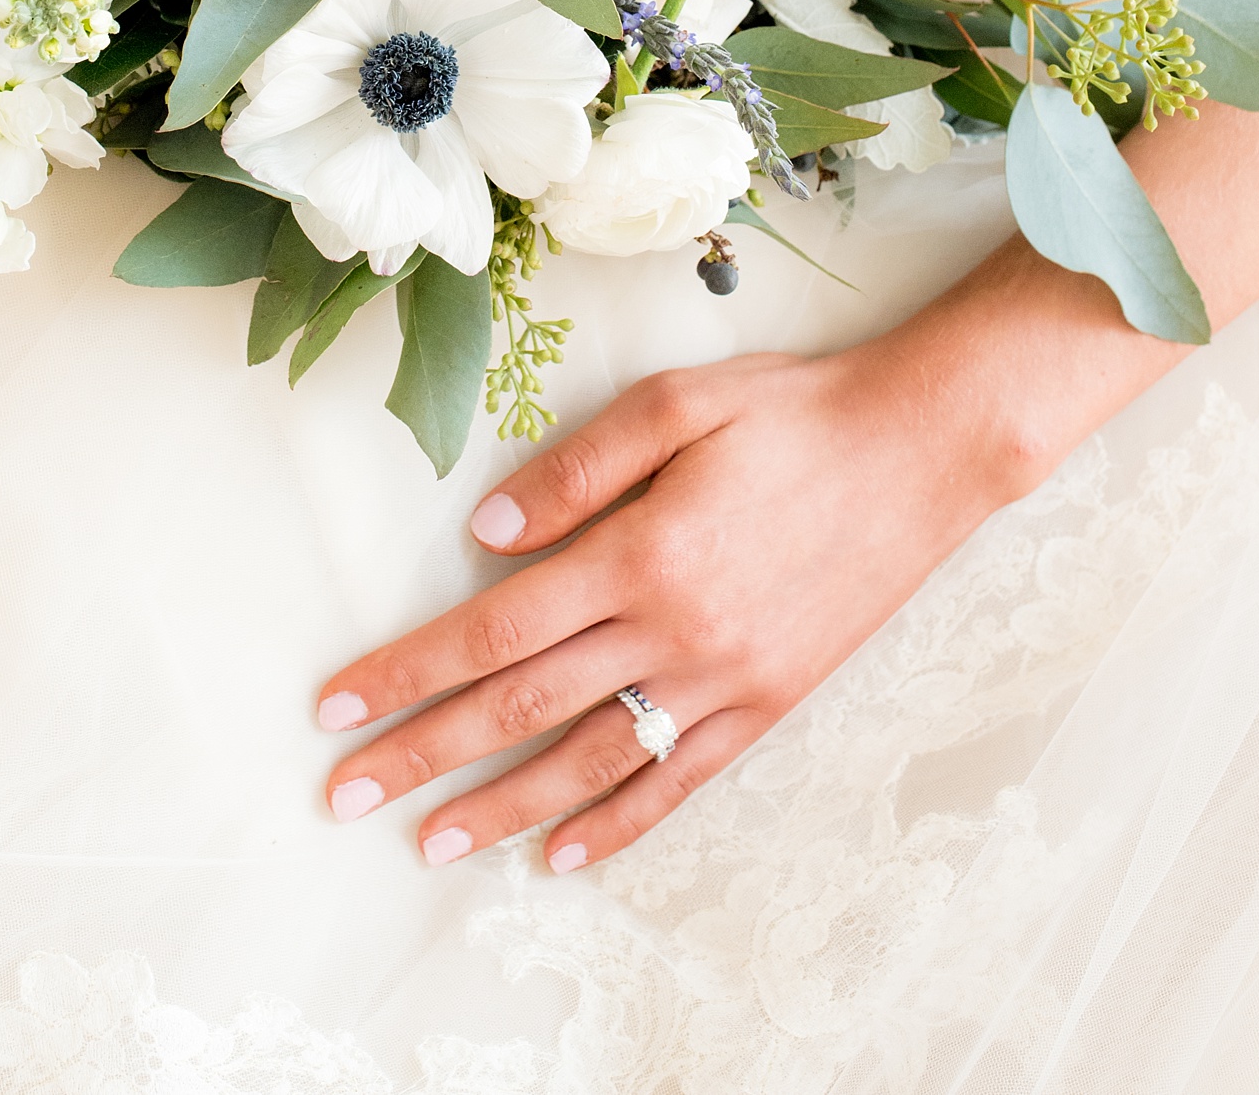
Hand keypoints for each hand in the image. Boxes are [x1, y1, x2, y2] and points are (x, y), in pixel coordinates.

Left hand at [315, 332, 1029, 873]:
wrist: (922, 449)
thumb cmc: (790, 411)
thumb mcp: (675, 403)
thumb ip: (574, 469)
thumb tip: (483, 536)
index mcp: (640, 555)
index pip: (493, 630)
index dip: (409, 670)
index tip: (337, 705)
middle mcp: (676, 633)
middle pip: (523, 709)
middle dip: (424, 755)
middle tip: (345, 794)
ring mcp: (726, 681)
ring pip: (592, 763)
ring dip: (504, 809)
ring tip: (430, 844)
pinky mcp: (769, 703)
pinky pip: (682, 780)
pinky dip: (619, 824)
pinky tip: (564, 854)